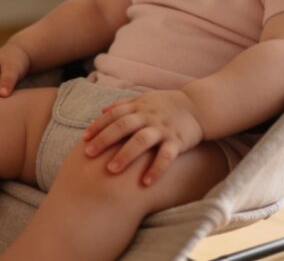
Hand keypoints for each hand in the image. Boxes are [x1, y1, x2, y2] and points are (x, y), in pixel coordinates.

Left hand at [82, 89, 204, 185]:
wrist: (198, 106)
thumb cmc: (166, 105)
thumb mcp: (145, 100)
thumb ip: (123, 105)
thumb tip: (101, 110)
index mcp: (139, 107)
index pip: (114, 114)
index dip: (98, 125)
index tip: (84, 139)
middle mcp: (149, 117)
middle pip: (123, 126)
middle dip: (105, 140)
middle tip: (89, 154)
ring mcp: (163, 129)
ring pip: (142, 140)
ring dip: (125, 155)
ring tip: (111, 170)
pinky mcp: (177, 141)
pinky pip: (166, 156)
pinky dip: (156, 169)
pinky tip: (145, 183)